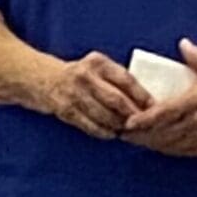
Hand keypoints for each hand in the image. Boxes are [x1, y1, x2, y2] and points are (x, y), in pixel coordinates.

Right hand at [35, 51, 149, 138]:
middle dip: (132, 114)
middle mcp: (85, 76)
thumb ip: (116, 78)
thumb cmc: (78, 75)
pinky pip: (90, 125)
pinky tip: (112, 133)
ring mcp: (74, 94)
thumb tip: (145, 99)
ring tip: (128, 130)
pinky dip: (104, 132)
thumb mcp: (96, 67)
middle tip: (143, 123)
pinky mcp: (65, 110)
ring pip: (104, 115)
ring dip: (119, 125)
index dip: (142, 95)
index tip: (154, 107)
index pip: (126, 79)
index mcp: (97, 62)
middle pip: (116, 100)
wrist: (42, 79)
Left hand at [118, 41, 196, 159]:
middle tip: (123, 132)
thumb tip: (183, 43)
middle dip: (141, 136)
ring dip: (152, 144)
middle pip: (163, 134)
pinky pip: (184, 152)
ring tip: (136, 140)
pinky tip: (158, 146)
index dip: (144, 120)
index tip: (128, 121)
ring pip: (171, 146)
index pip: (164, 114)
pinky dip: (168, 150)